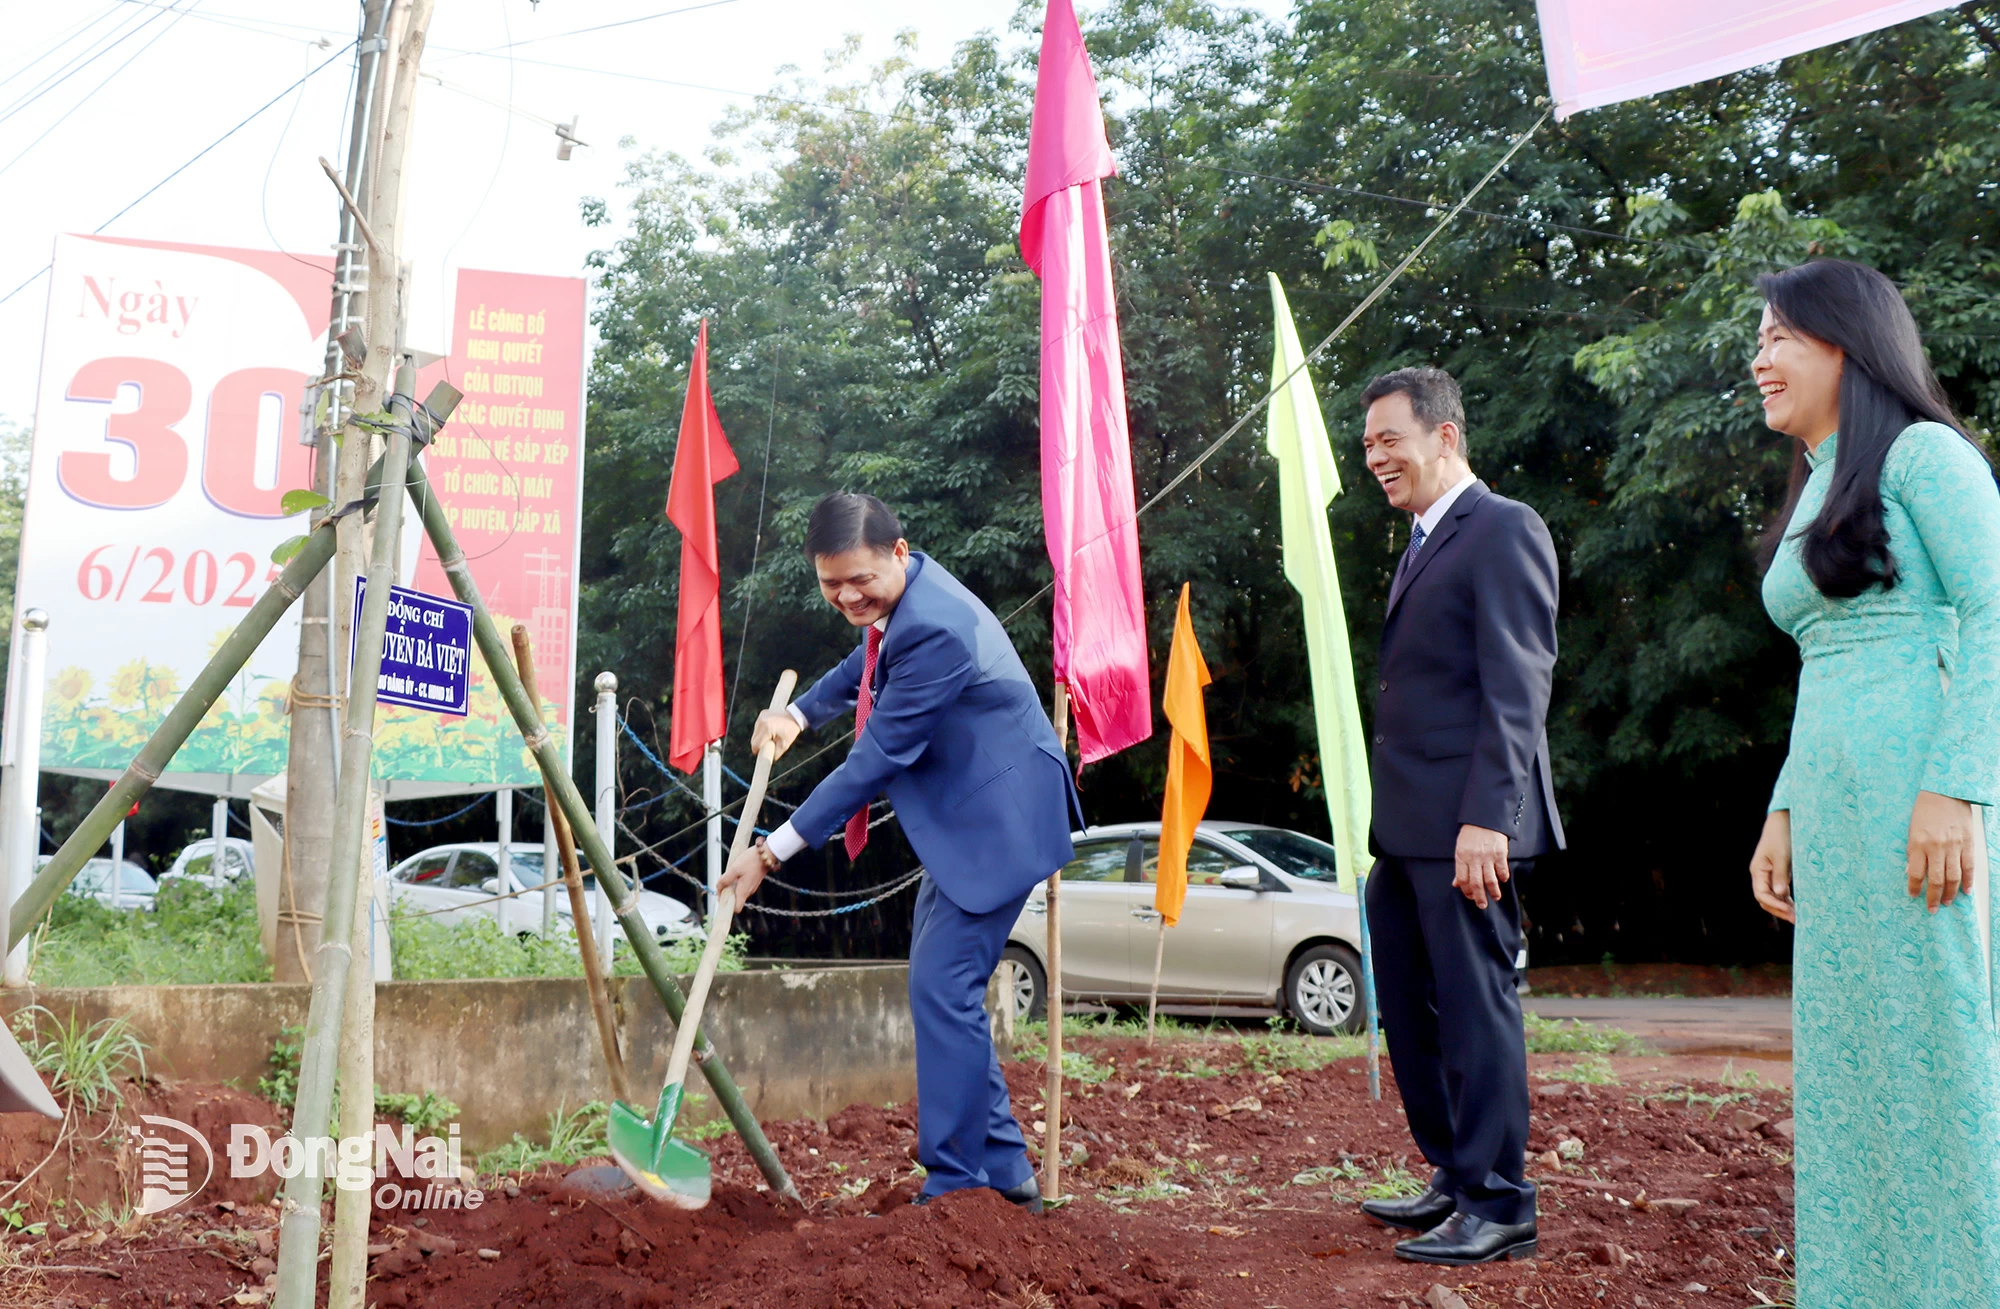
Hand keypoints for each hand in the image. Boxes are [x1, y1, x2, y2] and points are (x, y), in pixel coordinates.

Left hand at [717, 843, 770, 906]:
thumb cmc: (750, 861)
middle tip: (723, 882)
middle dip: (728, 893)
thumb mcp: (734, 869)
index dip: (727, 905)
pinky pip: (743, 886)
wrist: (766, 853)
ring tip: (730, 874)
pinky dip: (738, 881)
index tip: (721, 897)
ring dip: (732, 886)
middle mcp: (749, 892)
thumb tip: (718, 888)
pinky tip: (737, 871)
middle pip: (736, 899)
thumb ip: (725, 880)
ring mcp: (752, 886)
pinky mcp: (754, 881)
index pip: (737, 908)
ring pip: (739, 892)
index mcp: (744, 891)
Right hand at [751, 708, 801, 759]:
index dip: (757, 751)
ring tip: (771, 736)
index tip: (760, 754)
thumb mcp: (784, 745)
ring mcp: (761, 716)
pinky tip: (770, 729)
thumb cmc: (791, 731)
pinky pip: (758, 726)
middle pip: (753, 739)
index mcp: (766, 729)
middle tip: (769, 745)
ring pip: (755, 733)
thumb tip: (768, 759)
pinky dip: (762, 730)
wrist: (795, 716)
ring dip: (760, 737)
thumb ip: (775, 754)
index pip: (755, 744)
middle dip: (759, 744)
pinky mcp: (762, 714)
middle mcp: (761, 721)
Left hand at [1453, 824, 1510, 908]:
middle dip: (1479, 897)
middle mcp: (1474, 858)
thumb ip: (1460, 867)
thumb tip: (1456, 884)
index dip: (1466, 891)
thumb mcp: (1460, 849)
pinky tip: (1503, 880)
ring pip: (1490, 880)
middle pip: (1476, 883)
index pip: (1462, 879)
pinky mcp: (1500, 853)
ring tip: (1496, 898)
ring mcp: (1488, 856)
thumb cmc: (1470, 835)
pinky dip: (1503, 877)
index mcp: (1462, 857)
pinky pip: (1502, 870)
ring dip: (1493, 892)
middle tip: (1482, 905)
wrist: (1484, 818)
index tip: (1470, 897)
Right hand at [1749, 810, 1795, 923]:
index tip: (1790, 912)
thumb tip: (1780, 894)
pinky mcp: (1778, 872)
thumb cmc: (1781, 835)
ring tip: (1798, 916)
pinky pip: (1779, 891)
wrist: (1783, 820)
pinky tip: (1796, 905)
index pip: (1762, 894)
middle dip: (1779, 910)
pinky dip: (1786, 899)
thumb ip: (1781, 875)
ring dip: (1784, 907)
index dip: (1774, 905)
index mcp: (1758, 871)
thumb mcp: (1782, 855)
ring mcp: (1769, 874)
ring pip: (1773, 896)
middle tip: (1796, 919)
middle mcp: (1761, 875)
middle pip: (1766, 899)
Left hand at [1907, 790, 1977, 912]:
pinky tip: (1966, 891)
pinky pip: (1968, 867)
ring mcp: (1954, 846)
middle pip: (1935, 879)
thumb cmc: (1925, 810)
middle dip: (1933, 897)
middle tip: (1932, 908)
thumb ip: (1912, 852)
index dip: (1915, 887)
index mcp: (1918, 844)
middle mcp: (1936, 847)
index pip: (1916, 873)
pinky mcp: (1967, 843)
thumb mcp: (1911, 829)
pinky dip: (1968, 881)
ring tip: (1946, 903)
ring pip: (1953, 876)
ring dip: (1949, 893)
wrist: (1946, 792)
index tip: (1914, 896)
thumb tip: (1912, 871)